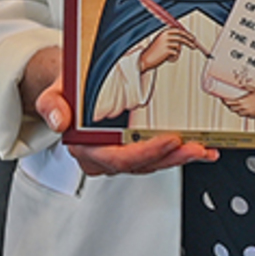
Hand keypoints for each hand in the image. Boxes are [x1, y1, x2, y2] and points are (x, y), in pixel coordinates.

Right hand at [21, 43, 216, 177]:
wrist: (70, 91)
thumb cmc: (66, 92)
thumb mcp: (54, 92)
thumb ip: (52, 105)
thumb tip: (58, 119)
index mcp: (84, 148)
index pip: (118, 158)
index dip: (146, 152)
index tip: (168, 140)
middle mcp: (103, 157)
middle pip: (141, 164)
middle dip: (171, 157)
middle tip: (195, 147)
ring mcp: (120, 156)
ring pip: (152, 163)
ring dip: (180, 157)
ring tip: (203, 149)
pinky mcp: (134, 151)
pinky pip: (157, 156)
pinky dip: (178, 153)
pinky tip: (199, 148)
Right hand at [138, 24, 204, 71]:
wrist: (145, 60)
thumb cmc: (154, 52)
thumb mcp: (162, 42)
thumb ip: (172, 39)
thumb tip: (184, 40)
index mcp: (164, 32)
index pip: (179, 30)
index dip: (187, 34)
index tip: (192, 38)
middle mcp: (165, 36)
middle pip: (182, 37)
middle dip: (190, 42)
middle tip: (194, 46)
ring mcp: (166, 43)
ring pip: (179, 47)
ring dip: (177, 53)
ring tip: (171, 56)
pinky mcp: (167, 50)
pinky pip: (176, 54)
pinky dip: (174, 58)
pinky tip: (168, 59)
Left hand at [218, 86, 254, 120]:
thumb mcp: (252, 89)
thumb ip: (245, 88)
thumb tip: (241, 85)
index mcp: (242, 101)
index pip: (229, 102)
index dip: (224, 101)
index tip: (222, 98)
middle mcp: (244, 108)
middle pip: (232, 108)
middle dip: (229, 105)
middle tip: (227, 102)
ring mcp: (248, 113)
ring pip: (238, 113)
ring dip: (236, 109)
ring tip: (235, 105)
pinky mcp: (252, 116)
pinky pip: (245, 115)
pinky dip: (243, 112)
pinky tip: (243, 109)